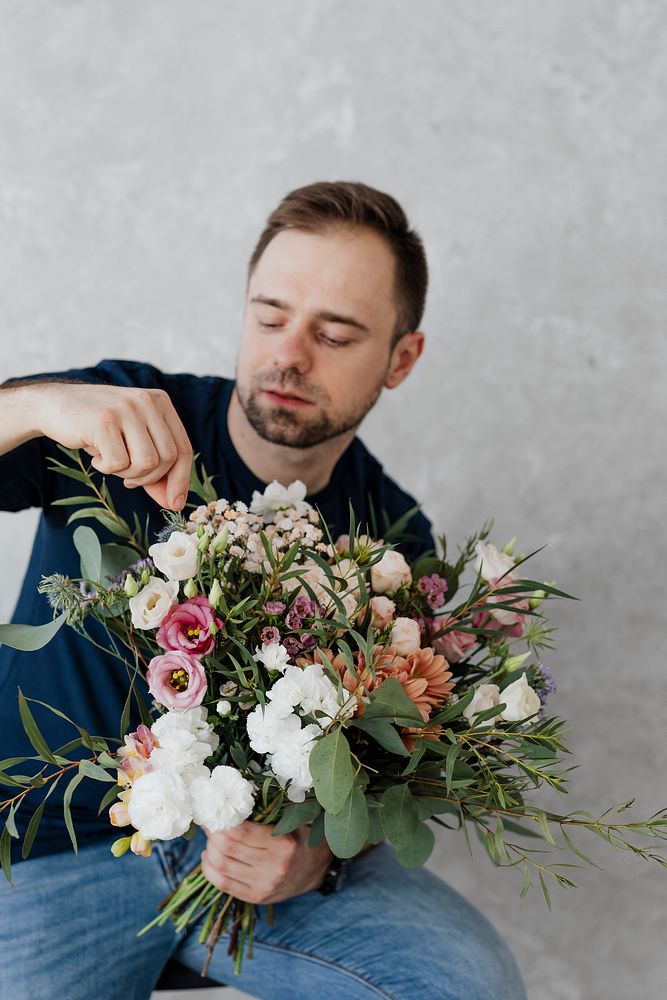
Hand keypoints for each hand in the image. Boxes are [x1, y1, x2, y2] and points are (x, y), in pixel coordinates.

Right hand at [36, 382, 192, 509]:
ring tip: (111, 462)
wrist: (53, 405)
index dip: (181, 479)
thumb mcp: (132, 442)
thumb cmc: (98, 428)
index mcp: (160, 402)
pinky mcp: (104, 420)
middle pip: (167, 458)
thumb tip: (174, 502)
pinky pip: (119, 462)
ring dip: (128, 473)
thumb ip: (154, 468)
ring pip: (147, 462)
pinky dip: (107, 468)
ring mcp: (126, 409)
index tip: (175, 504)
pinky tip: (96, 456)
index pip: (183, 448)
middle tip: (127, 477)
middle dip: (149, 478)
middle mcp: (147, 401)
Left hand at [200, 822, 332, 904]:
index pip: (241, 832)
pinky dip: (209, 869)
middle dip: (213, 833)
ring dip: (209, 850)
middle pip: (227, 849)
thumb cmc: (297, 836)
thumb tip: (227, 801)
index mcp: (284, 844)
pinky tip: (210, 858)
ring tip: (211, 840)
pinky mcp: (256, 897)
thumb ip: (263, 812)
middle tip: (209, 823)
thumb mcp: (289, 820)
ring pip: (221, 867)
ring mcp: (264, 885)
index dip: (222, 820)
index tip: (214, 810)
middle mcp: (274, 867)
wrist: (313, 869)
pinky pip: (223, 884)